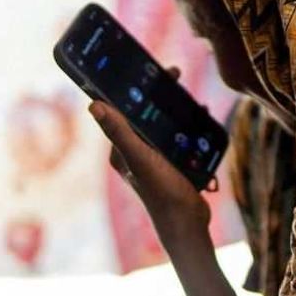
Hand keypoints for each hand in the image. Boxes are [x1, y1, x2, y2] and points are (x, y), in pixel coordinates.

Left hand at [88, 68, 210, 243]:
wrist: (187, 225)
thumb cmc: (162, 192)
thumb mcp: (140, 158)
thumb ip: (119, 132)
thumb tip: (93, 105)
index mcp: (121, 149)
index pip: (122, 110)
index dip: (133, 88)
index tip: (148, 70)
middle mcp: (135, 153)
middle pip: (145, 114)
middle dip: (158, 94)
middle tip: (175, 75)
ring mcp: (154, 159)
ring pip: (164, 124)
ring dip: (176, 109)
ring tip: (191, 97)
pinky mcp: (173, 165)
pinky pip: (180, 137)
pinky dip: (189, 125)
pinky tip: (202, 118)